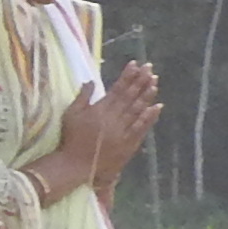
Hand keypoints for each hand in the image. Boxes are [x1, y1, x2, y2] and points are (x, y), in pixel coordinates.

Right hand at [44, 60, 161, 199]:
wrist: (76, 164)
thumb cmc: (71, 138)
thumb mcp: (70, 114)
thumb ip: (82, 97)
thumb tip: (90, 81)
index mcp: (100, 109)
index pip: (117, 88)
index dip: (127, 76)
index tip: (135, 64)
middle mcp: (114, 117)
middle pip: (130, 96)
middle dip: (140, 81)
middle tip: (150, 69)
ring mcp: (123, 130)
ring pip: (138, 109)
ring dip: (147, 95)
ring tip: (155, 82)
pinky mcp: (128, 142)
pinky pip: (141, 127)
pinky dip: (149, 117)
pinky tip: (157, 107)